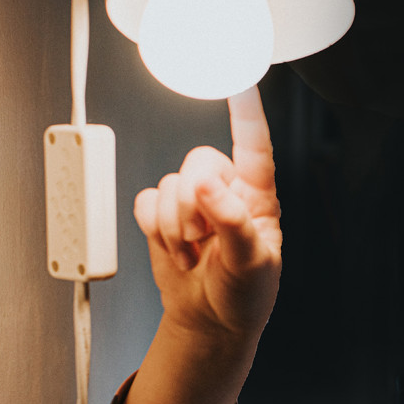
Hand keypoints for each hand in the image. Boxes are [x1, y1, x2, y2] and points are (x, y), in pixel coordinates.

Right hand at [133, 87, 281, 339]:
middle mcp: (226, 189)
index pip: (254, 145)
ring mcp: (192, 200)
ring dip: (175, 227)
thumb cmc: (244, 293)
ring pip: (168, 184)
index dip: (246, 113)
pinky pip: (145, 201)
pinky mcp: (163, 214)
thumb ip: (233, 222)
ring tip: (195, 253)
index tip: (240, 82)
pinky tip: (175, 248)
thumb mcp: (252, 264)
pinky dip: (154, 228)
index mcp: (258, 195)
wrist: (210, 321)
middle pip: (198, 162)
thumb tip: (207, 184)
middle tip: (205, 240)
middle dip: (194, 206)